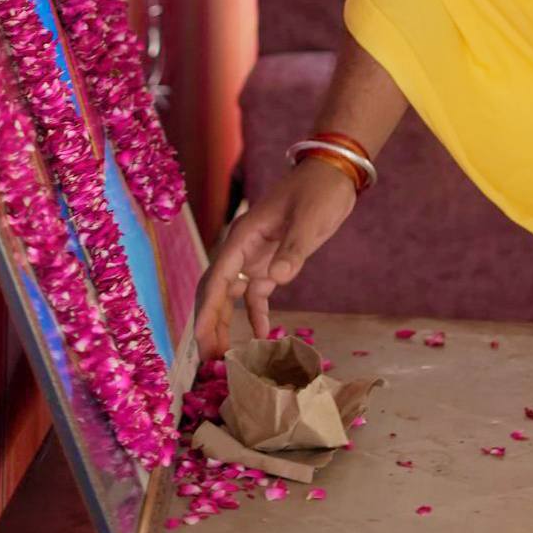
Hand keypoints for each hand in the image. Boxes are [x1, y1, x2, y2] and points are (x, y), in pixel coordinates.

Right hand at [193, 161, 358, 357]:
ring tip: (224, 356)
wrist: (332, 173)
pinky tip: (261, 335)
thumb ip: (293, 249)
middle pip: (217, 290)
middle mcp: (243, 247)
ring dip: (226, 322)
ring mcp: (256, 255)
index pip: (217, 277)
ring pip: (232, 294)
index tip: (200, 337)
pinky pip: (256, 293)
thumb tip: (276, 280)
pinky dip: (256, 314)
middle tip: (208, 359)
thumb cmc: (318, 190)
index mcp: (243, 235)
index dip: (207, 309)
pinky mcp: (273, 260)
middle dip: (210, 323)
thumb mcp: (308, 220)